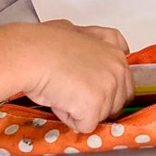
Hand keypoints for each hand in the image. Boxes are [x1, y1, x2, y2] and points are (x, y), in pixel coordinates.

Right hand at [17, 20, 133, 131]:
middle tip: (72, 90)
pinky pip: (85, 125)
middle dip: (96, 104)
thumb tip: (105, 42)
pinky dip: (70, 119)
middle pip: (117, 103)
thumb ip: (99, 39)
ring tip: (62, 91)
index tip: (88, 89)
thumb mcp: (80, 30)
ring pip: (100, 115)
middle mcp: (118, 70)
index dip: (104, 91)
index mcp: (117, 54)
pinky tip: (59, 101)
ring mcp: (109, 88)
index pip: (125, 84)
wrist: (31, 54)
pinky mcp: (94, 106)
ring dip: (80, 110)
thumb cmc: (45, 42)